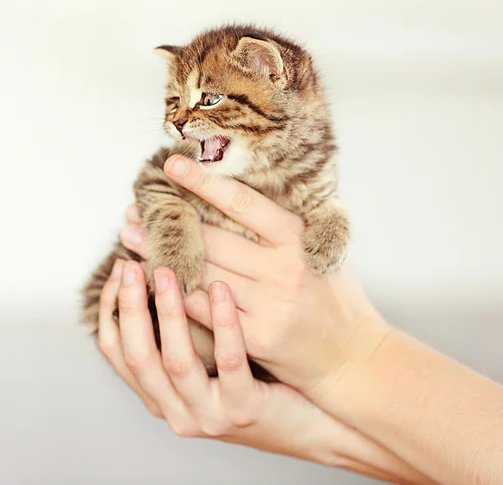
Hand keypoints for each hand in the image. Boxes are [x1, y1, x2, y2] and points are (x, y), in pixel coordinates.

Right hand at [96, 256, 433, 483]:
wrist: (313, 421)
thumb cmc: (261, 379)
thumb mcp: (211, 360)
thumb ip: (186, 330)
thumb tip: (166, 268)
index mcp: (164, 396)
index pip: (119, 352)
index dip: (113, 308)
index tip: (120, 267)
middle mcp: (178, 411)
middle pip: (138, 356)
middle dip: (131, 306)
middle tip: (131, 260)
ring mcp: (211, 414)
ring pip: (176, 360)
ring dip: (168, 311)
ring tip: (169, 268)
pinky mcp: (245, 409)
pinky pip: (229, 362)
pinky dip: (223, 324)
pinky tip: (223, 289)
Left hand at [120, 155, 390, 394]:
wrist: (352, 355)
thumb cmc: (335, 295)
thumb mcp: (322, 249)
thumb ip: (285, 226)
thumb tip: (236, 195)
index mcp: (299, 239)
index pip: (243, 203)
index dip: (204, 182)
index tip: (172, 166)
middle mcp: (284, 268)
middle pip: (213, 238)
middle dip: (169, 223)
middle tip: (134, 208)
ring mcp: (270, 305)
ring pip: (202, 272)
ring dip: (161, 254)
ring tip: (131, 237)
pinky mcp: (257, 337)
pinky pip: (204, 310)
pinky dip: (176, 293)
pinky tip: (154, 278)